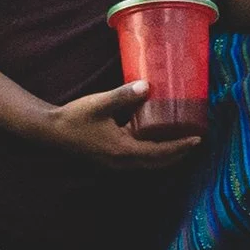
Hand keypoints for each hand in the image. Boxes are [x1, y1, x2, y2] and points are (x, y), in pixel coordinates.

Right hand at [39, 82, 202, 168]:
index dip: (180, 147)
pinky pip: (139, 160)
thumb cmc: (75, 117)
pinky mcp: (112, 159)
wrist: (51, 131)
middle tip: (195, 141)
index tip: (197, 139)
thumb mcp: (100, 104)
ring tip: (182, 143)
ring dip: (167, 156)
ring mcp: (116, 163)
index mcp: (123, 150)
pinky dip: (153, 154)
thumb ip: (123, 96)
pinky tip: (157, 141)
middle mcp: (122, 161)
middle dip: (179, 153)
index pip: (159, 153)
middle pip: (158, 162)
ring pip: (149, 163)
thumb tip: (147, 85)